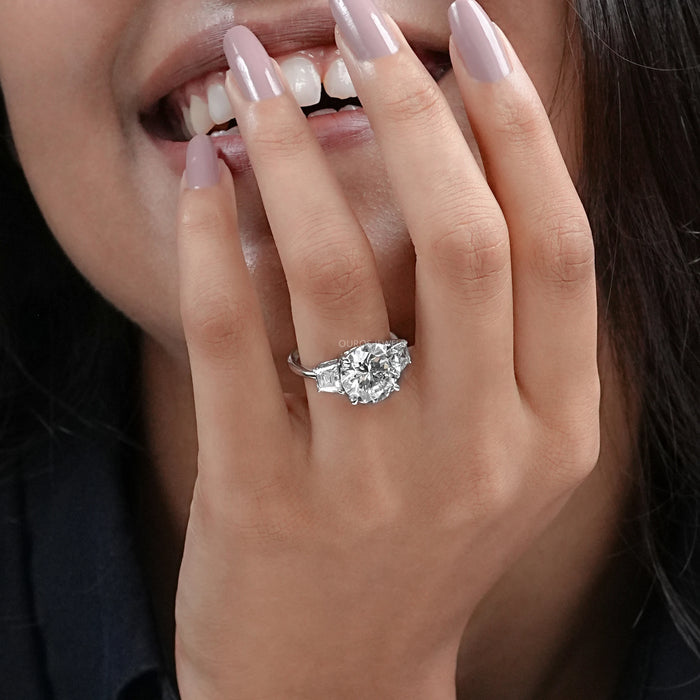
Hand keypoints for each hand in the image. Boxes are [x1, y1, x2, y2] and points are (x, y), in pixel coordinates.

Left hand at [173, 1, 599, 697]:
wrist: (332, 680)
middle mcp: (476, 455)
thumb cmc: (413, 550)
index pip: (552, 245)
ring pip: (333, 271)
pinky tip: (205, 177)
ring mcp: (369, 482)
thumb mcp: (489, 454)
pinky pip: (232, 336)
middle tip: (358, 16)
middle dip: (411, 106)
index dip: (513, 124)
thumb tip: (445, 166)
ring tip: (258, 72)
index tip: (465, 33)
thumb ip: (490, 334)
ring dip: (287, 147)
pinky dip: (213, 236)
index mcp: (551, 431)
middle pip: (463, 239)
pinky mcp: (263, 500)